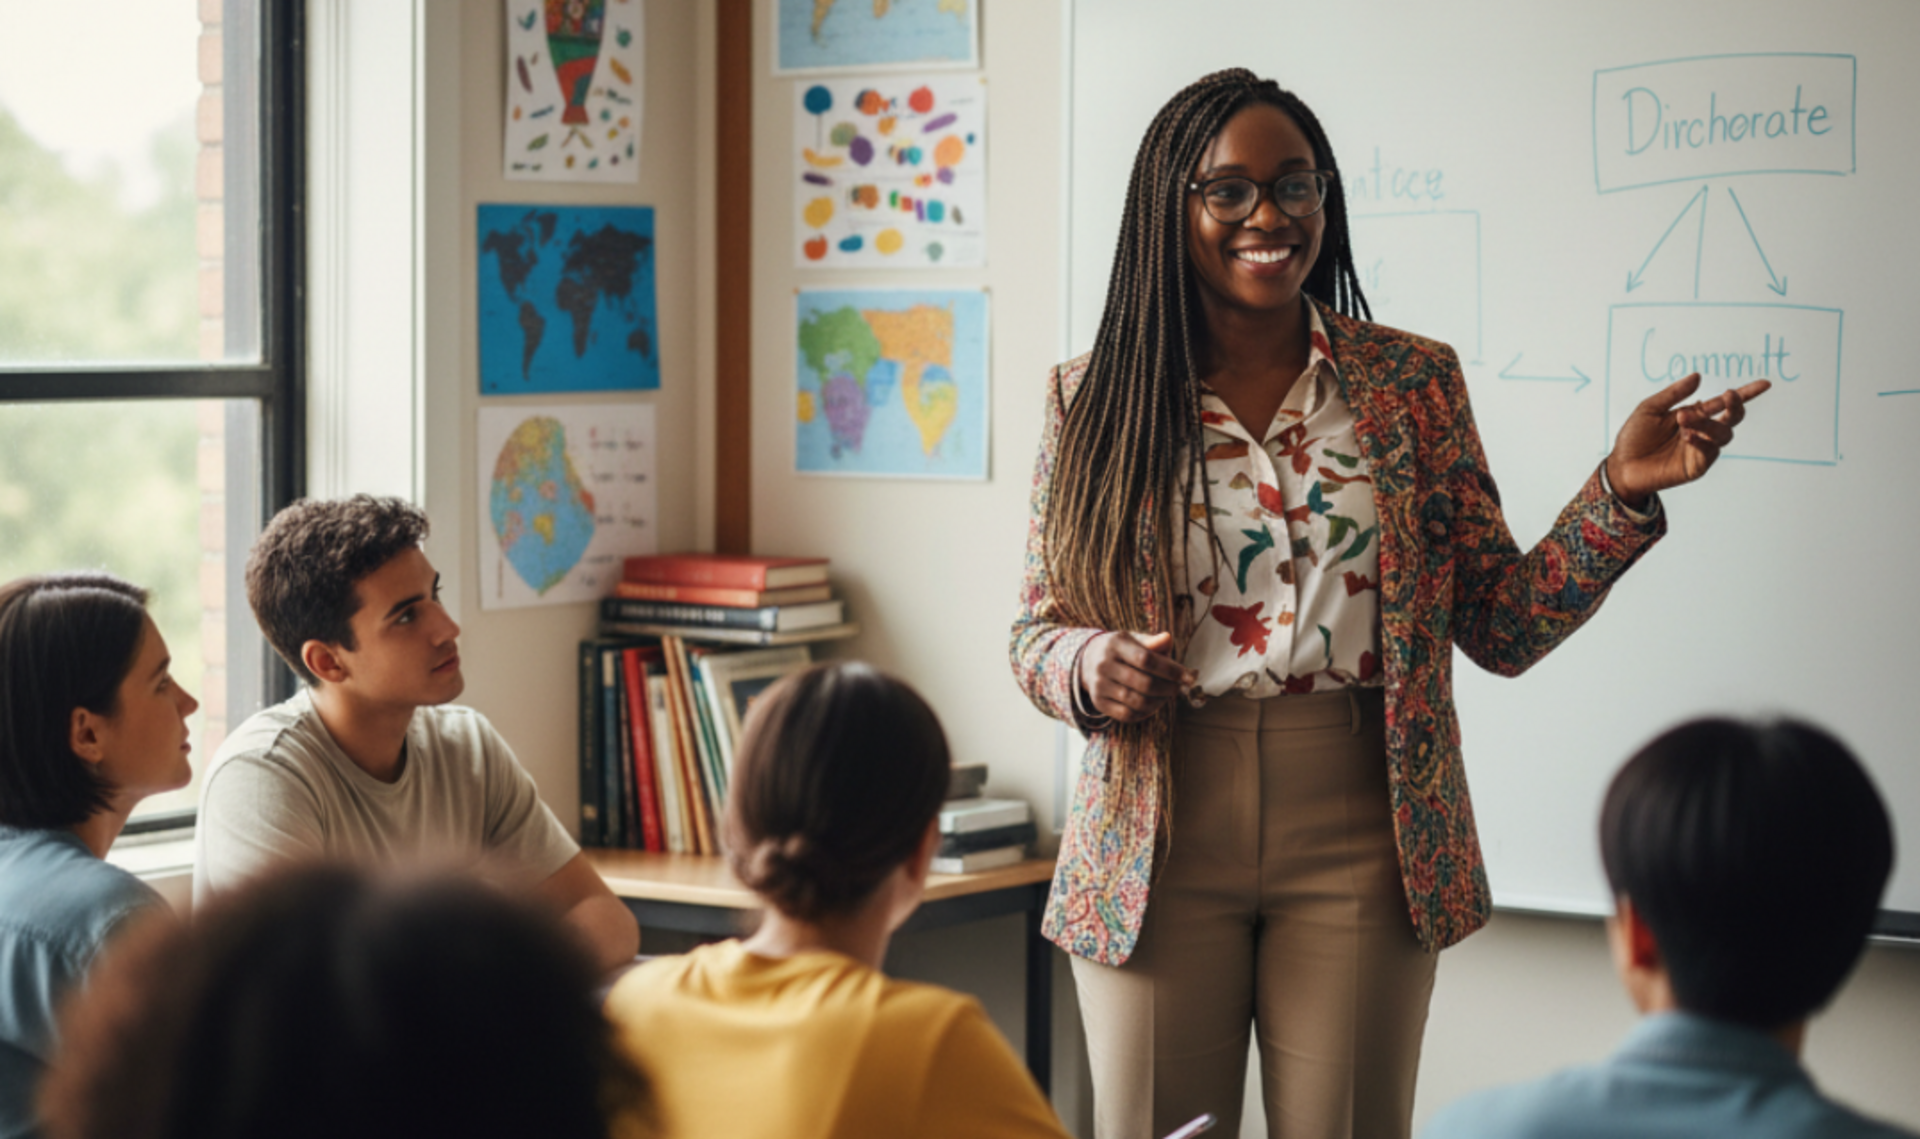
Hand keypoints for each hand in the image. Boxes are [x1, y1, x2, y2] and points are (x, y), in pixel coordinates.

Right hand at [1078, 631, 1194, 723]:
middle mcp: (1104, 665)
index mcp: (1115, 644)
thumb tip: (1168, 639)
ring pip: (1137, 702)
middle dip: (1169, 688)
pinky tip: (1154, 705)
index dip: (1171, 670)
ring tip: (1168, 696)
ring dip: (1160, 702)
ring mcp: (1100, 686)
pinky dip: (1146, 713)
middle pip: (1144, 683)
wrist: (1088, 661)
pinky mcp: (1099, 702)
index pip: (1147, 659)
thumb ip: (1153, 642)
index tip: (1190, 677)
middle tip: (1180, 688)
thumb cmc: (1121, 650)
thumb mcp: (1134, 640)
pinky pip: (1127, 715)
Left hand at [1606, 372, 1770, 505]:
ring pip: (1722, 434)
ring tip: (1684, 418)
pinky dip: (1700, 440)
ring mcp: (1701, 449)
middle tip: (1728, 395)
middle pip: (1732, 419)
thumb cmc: (1634, 437)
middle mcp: (1702, 431)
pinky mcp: (1696, 466)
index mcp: (1694, 415)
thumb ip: (1674, 394)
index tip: (1765, 384)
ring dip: (1708, 423)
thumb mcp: (1650, 409)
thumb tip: (1698, 376)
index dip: (1746, 394)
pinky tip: (1686, 435)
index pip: (1724, 404)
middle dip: (1735, 406)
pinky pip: (1709, 452)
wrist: (1621, 465)